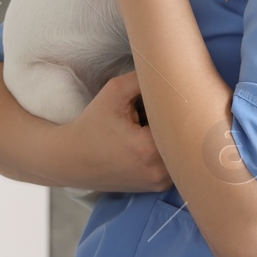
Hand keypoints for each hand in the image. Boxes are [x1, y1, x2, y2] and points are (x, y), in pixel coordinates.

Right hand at [57, 71, 172, 193]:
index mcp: (149, 149)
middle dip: (178, 123)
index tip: (169, 98)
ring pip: (181, 153)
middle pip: (185, 139)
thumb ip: (143, 78)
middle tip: (166, 109)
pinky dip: (169, 151)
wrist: (71, 160)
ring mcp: (160, 183)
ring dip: (175, 138)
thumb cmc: (91, 126)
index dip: (178, 106)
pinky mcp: (157, 187)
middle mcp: (159, 171)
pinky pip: (175, 164)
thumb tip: (169, 70)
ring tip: (155, 125)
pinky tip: (152, 140)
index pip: (181, 121)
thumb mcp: (114, 92)